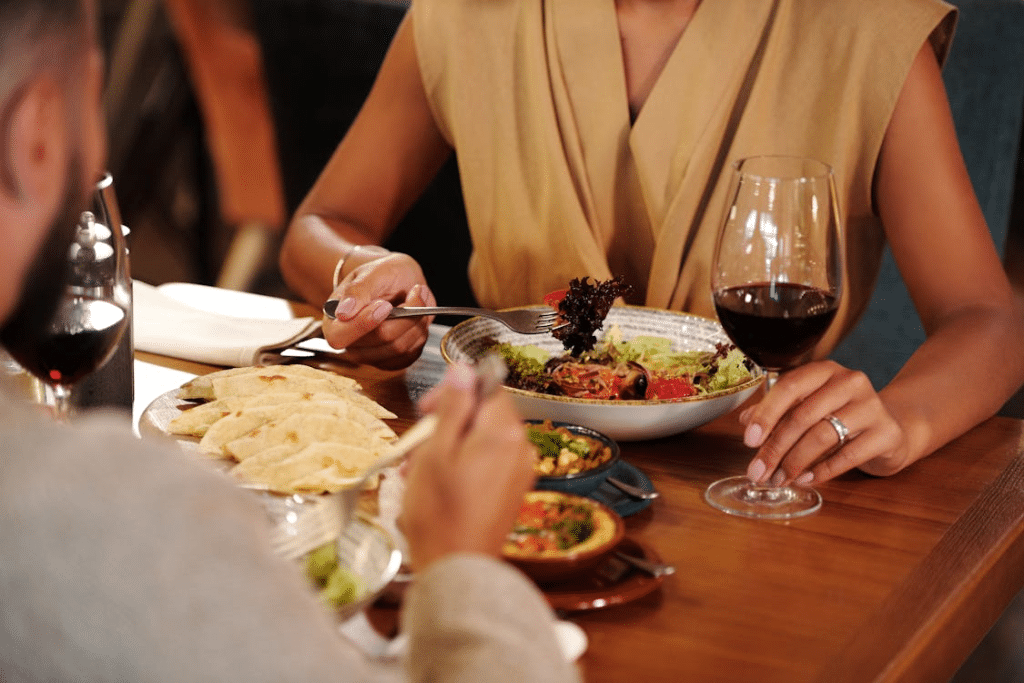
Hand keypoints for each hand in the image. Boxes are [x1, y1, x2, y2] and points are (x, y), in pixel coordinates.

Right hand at [323, 252, 435, 369]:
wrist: (398, 281)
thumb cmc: (381, 275)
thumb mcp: (370, 273)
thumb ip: (357, 291)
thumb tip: (343, 313)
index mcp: (334, 323)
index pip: (340, 337)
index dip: (364, 323)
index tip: (385, 305)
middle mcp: (351, 345)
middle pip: (382, 339)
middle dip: (405, 314)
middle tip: (414, 292)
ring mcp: (372, 356)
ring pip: (401, 347)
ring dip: (417, 321)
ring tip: (416, 300)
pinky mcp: (392, 361)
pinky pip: (412, 353)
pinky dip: (420, 332)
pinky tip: (417, 317)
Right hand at [399, 364, 535, 570]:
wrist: (456, 567)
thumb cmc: (440, 514)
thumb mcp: (436, 450)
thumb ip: (453, 406)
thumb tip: (464, 370)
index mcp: (504, 433)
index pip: (487, 388)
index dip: (454, 393)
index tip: (427, 409)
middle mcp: (521, 449)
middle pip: (484, 414)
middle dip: (447, 424)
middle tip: (417, 446)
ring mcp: (519, 472)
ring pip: (482, 439)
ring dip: (450, 446)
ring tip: (419, 471)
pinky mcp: (512, 491)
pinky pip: (487, 463)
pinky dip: (462, 465)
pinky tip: (437, 484)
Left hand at [738, 360, 909, 485]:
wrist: (892, 430)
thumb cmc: (841, 417)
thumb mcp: (809, 409)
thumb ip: (778, 412)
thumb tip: (746, 421)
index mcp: (824, 371)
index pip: (789, 386)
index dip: (766, 414)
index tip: (749, 440)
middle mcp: (849, 382)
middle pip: (802, 416)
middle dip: (775, 448)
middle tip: (758, 471)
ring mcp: (871, 406)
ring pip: (822, 436)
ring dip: (794, 462)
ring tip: (779, 479)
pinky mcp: (886, 433)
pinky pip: (847, 456)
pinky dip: (821, 471)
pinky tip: (805, 480)